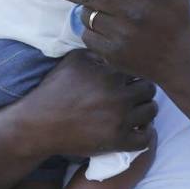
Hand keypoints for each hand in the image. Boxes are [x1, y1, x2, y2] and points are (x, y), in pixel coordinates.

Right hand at [20, 49, 158, 157]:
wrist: (38, 124)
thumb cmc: (55, 89)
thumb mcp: (74, 60)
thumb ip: (99, 52)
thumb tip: (117, 48)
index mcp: (111, 75)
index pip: (139, 70)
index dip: (134, 75)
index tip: (129, 81)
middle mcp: (119, 96)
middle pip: (149, 90)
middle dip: (142, 91)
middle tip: (134, 96)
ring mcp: (120, 120)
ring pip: (151, 111)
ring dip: (145, 110)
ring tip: (136, 111)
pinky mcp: (116, 141)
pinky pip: (145, 138)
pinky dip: (145, 133)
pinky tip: (137, 129)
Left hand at [54, 0, 189, 85]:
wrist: (180, 60)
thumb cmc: (177, 17)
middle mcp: (136, 13)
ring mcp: (124, 35)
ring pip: (88, 15)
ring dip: (83, 9)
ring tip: (84, 5)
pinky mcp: (114, 54)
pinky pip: (88, 36)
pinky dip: (89, 29)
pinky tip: (98, 26)